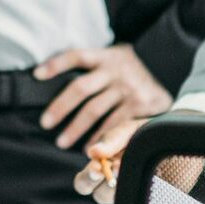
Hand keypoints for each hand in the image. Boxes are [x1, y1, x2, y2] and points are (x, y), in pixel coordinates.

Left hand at [35, 44, 171, 149]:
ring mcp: (127, 88)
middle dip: (60, 107)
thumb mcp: (113, 56)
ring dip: (75, 128)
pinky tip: (89, 147)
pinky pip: (113, 124)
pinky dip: (98, 137)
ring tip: (62, 142)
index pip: (75, 56)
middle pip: (80, 88)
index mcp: (105, 56)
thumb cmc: (129, 67)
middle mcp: (115, 70)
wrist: (168, 68)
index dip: (55, 64)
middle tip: (44, 124)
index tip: (36, 75)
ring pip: (94, 110)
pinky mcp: (139, 105)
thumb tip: (52, 76)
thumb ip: (92, 66)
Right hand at [73, 110, 204, 203]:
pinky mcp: (153, 195)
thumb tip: (92, 152)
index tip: (97, 169)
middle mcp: (116, 182)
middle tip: (105, 174)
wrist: (180, 135)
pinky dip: (141, 189)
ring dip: (118, 187)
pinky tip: (149, 175)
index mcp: (104, 166)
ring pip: (117, 200)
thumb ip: (112, 139)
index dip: (87, 179)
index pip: (85, 181)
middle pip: (97, 195)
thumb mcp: (129, 129)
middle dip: (100, 186)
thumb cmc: (148, 132)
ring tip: (125, 170)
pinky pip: (143, 200)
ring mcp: (134, 190)